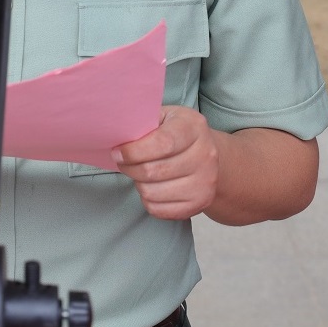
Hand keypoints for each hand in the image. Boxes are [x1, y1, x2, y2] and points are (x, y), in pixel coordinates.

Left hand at [113, 106, 219, 220]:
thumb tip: (119, 134)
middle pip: (154, 171)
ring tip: (139, 174)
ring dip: (138, 184)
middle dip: (130, 168)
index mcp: (194, 127)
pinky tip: (151, 187)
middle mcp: (205, 155)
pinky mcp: (200, 203)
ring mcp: (205, 182)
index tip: (117, 152)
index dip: (134, 151)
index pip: (162, 143)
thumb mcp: (166, 116)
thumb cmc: (178, 133)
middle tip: (122, 163)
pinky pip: (160, 209)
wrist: (209, 156)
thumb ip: (145, 122)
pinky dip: (148, 200)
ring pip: (153, 192)